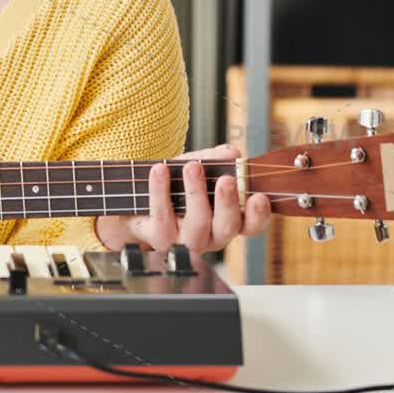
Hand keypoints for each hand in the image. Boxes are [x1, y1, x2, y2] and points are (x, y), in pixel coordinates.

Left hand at [95, 144, 271, 254]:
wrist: (133, 202)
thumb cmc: (172, 187)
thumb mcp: (195, 168)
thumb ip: (214, 160)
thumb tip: (231, 152)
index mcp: (226, 221)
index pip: (250, 225)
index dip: (258, 215)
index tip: (260, 197)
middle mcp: (209, 236)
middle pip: (227, 227)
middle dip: (228, 202)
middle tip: (227, 180)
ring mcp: (184, 240)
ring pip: (198, 222)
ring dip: (196, 192)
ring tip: (193, 166)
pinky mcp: (158, 237)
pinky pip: (162, 214)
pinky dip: (160, 189)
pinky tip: (160, 169)